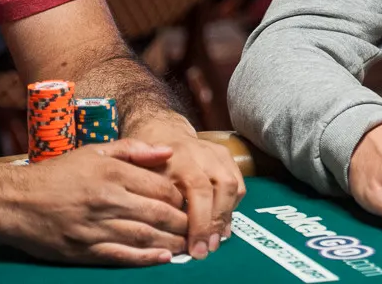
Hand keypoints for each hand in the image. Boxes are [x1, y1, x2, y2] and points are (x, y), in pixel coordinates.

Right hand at [0, 140, 189, 265]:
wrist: (15, 201)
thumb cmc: (58, 174)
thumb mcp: (95, 151)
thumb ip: (134, 148)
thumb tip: (169, 150)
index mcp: (112, 174)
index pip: (160, 187)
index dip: (181, 197)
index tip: (192, 201)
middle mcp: (107, 200)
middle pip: (157, 213)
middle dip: (183, 222)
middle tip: (198, 226)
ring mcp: (95, 227)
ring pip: (144, 236)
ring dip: (171, 241)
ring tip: (188, 243)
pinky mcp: (84, 250)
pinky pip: (121, 256)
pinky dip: (145, 258)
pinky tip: (163, 258)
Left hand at [125, 117, 245, 259]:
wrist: (163, 132)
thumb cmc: (147, 162)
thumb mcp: (142, 178)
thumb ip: (157, 202)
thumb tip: (172, 234)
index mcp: (180, 158)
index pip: (199, 191)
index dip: (200, 222)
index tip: (194, 248)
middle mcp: (204, 153)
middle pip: (223, 188)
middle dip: (217, 222)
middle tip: (208, 248)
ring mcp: (218, 153)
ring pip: (235, 186)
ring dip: (227, 216)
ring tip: (217, 238)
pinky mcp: (228, 156)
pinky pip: (239, 184)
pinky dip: (232, 206)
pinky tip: (221, 222)